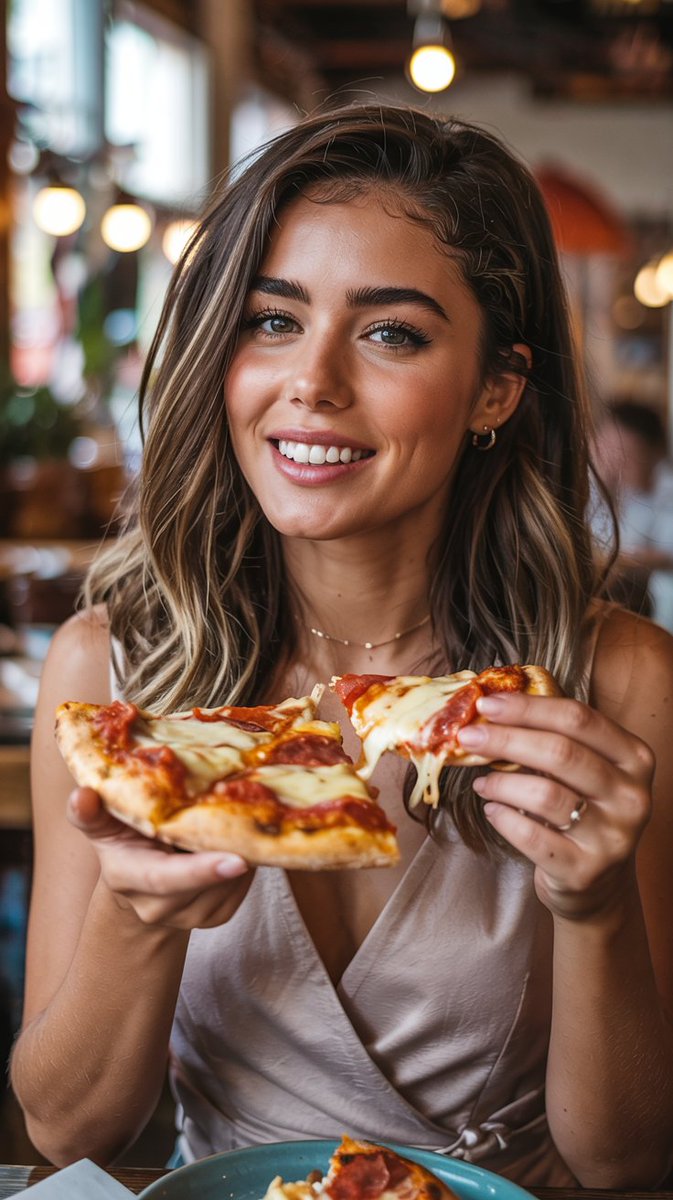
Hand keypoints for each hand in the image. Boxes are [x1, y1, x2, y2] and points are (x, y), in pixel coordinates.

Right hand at [67, 788, 251, 929]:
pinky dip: (248, 863)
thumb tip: (82, 795)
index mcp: (128, 877)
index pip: (166, 880)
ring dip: (243, 852)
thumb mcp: (102, 823)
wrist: (138, 879)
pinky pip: (241, 890)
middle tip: (255, 817)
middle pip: (205, 883)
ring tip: (242, 816)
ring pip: (229, 885)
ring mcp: (189, 917)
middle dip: (233, 852)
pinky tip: (240, 837)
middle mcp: (157, 906)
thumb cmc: (121, 839)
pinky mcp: (215, 916)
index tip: (237, 860)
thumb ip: (90, 812)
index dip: (200, 871)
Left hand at [457, 694, 653, 920]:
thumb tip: (492, 709)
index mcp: (634, 758)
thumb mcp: (584, 771)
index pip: (578, 718)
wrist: (596, 885)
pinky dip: (503, 818)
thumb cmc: (582, 812)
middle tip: (468, 736)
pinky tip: (492, 810)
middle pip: (561, 753)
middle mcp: (631, 796)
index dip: (529, 707)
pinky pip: (532, 837)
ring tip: (481, 782)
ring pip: (545, 795)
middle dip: (506, 739)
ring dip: (501, 782)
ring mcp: (612, 837)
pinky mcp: (585, 871)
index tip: (487, 703)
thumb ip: (554, 739)